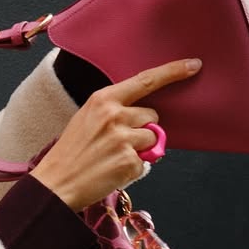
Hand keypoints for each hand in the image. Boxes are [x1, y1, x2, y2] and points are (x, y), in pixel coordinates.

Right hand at [30, 58, 201, 211]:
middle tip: (115, 144)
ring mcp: (123, 138)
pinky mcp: (129, 161)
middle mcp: (115, 115)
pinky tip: (112, 172)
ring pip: (151, 139)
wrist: (55, 183)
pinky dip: (133, 170)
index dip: (173, 72)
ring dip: (139, 150)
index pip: (146, 80)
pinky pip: (145, 163)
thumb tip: (143, 118)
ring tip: (112, 158)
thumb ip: (114, 111)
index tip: (193, 65)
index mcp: (103, 99)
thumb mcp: (86, 119)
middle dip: (142, 129)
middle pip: (152, 116)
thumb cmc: (69, 154)